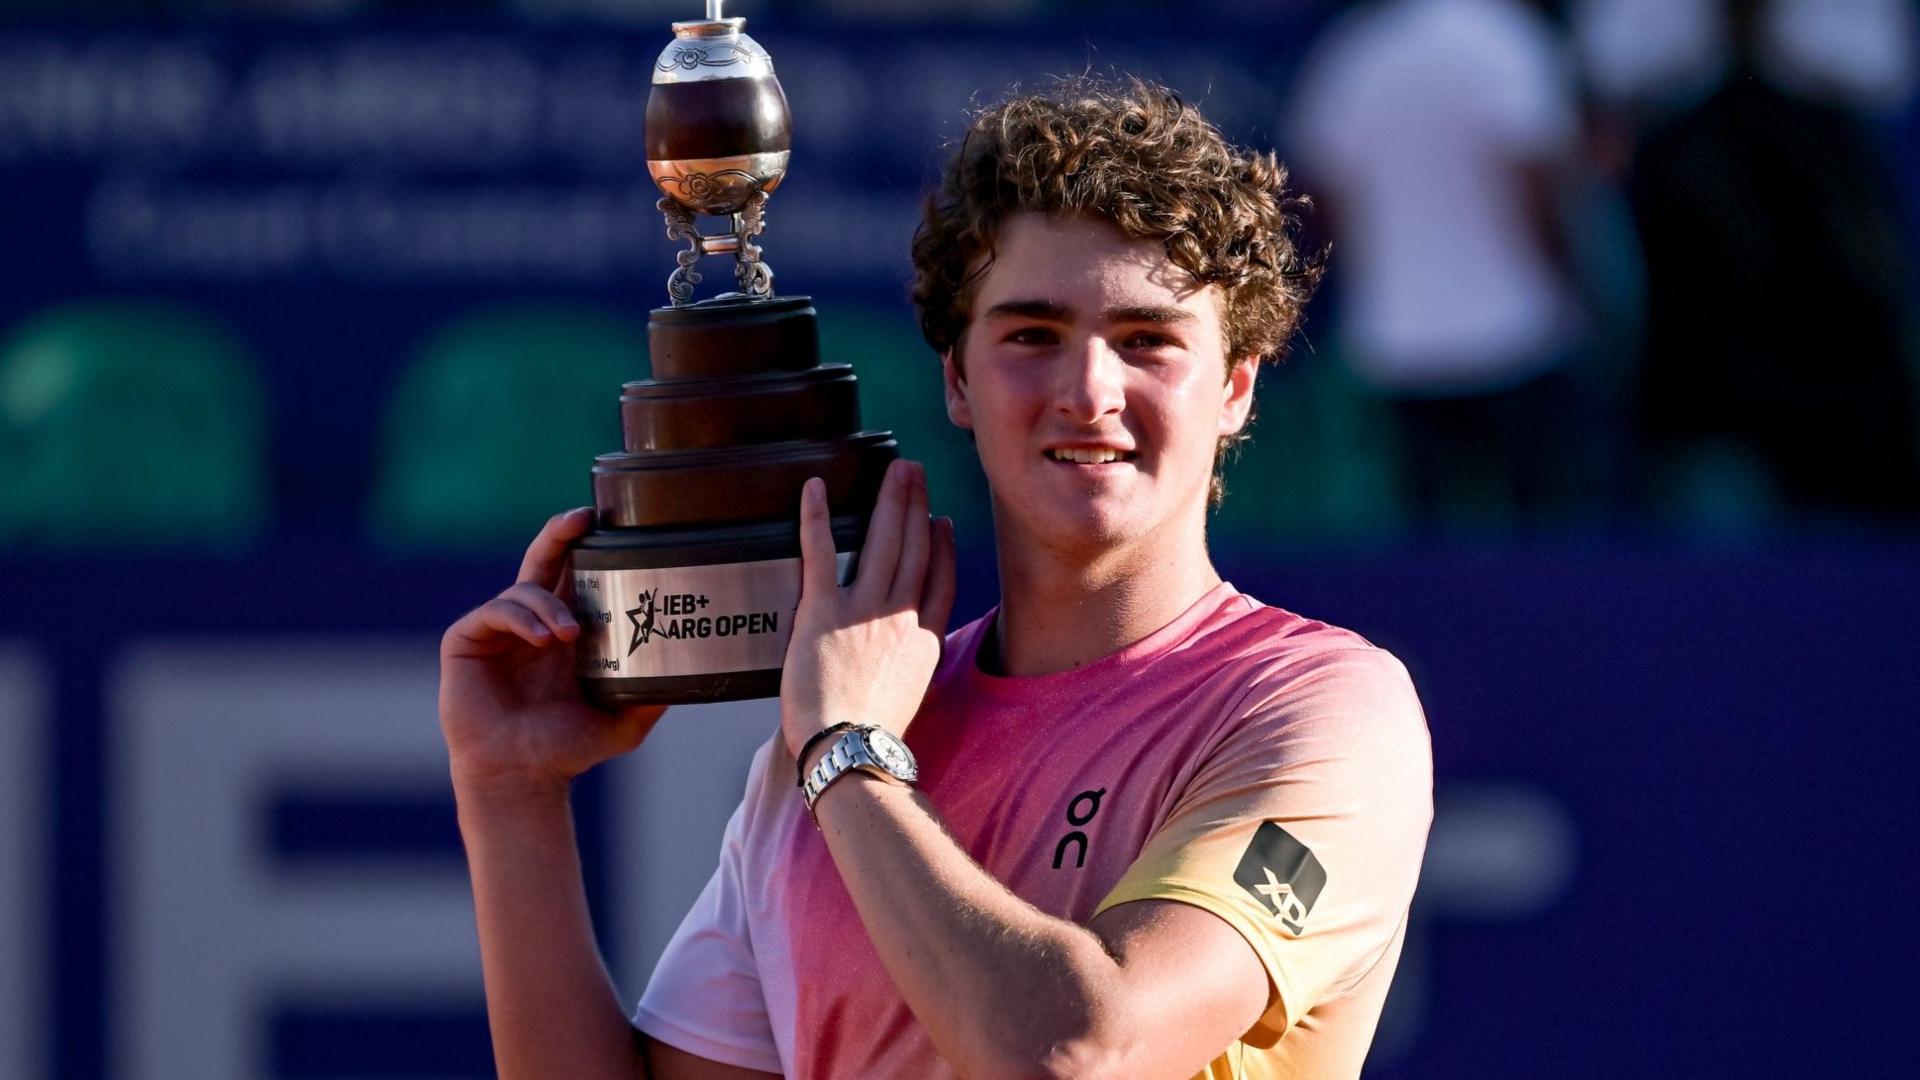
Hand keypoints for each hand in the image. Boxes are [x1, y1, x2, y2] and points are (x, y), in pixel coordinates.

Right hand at [439, 507, 665, 802]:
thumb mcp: (622, 721)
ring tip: (567, 634)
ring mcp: (497, 630)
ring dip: (549, 603)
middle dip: (561, 533)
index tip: (610, 524)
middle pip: (545, 559)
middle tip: (581, 518)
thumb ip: (653, 696)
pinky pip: (494, 612)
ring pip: (524, 588)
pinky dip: (521, 619)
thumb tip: (695, 674)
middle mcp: (532, 622)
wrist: (522, 777)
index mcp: (565, 631)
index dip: (589, 548)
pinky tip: (542, 639)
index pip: (577, 576)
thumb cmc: (567, 749)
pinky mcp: (466, 641)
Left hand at [781, 460, 956, 758]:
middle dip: (916, 506)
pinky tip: (815, 487)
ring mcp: (864, 610)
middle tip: (914, 473)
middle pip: (915, 550)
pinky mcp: (822, 610)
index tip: (941, 524)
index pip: (939, 583)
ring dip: (890, 499)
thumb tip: (895, 664)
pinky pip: (820, 551)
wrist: (848, 749)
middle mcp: (899, 619)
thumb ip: (906, 670)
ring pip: (883, 541)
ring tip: (895, 470)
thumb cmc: (868, 738)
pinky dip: (816, 515)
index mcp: (923, 644)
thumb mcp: (907, 700)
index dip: (942, 549)